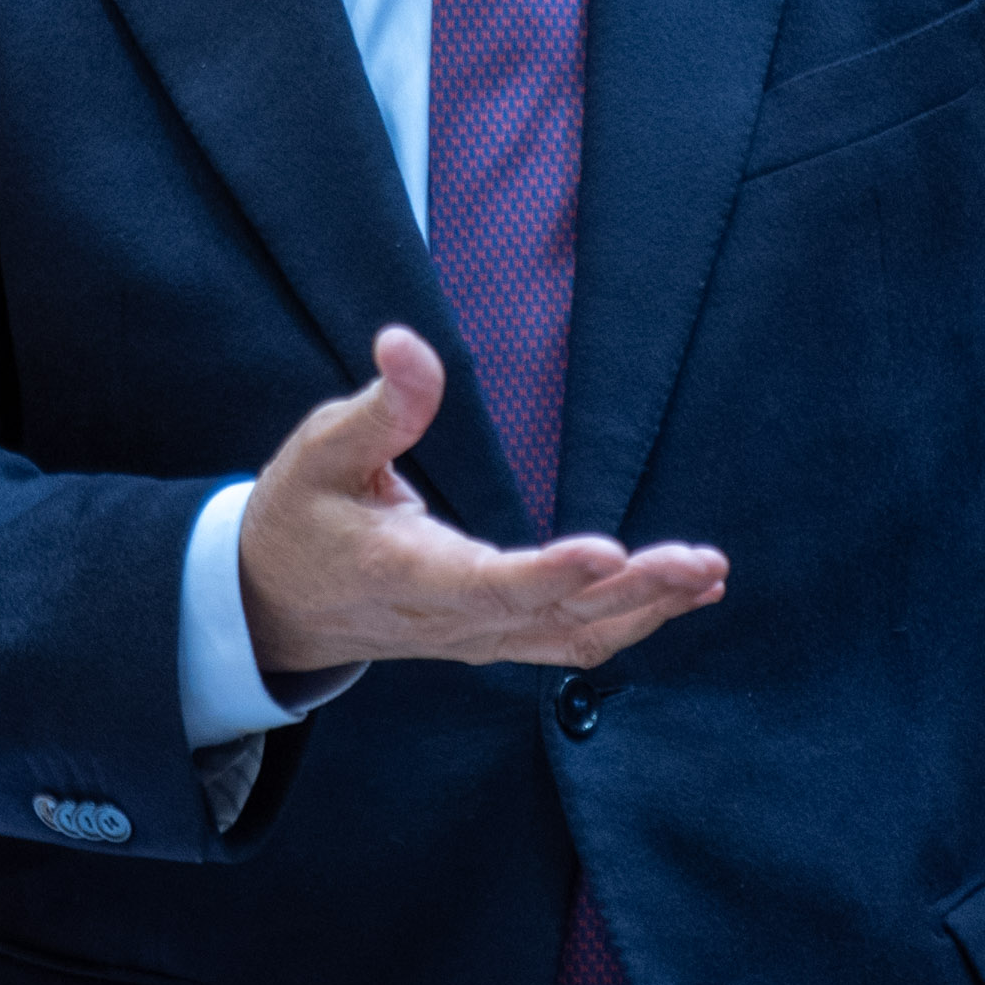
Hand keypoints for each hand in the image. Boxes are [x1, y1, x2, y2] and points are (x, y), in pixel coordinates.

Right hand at [239, 327, 725, 676]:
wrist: (277, 604)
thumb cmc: (300, 517)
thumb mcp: (321, 450)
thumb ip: (380, 406)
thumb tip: (407, 341)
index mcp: (406, 572)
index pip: (488, 584)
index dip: (551, 573)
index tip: (610, 551)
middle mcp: (451, 619)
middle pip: (555, 617)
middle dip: (634, 592)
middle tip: (699, 560)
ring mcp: (478, 637)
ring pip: (574, 639)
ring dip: (646, 609)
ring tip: (707, 572)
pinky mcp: (496, 637)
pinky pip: (572, 643)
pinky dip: (633, 622)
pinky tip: (686, 595)